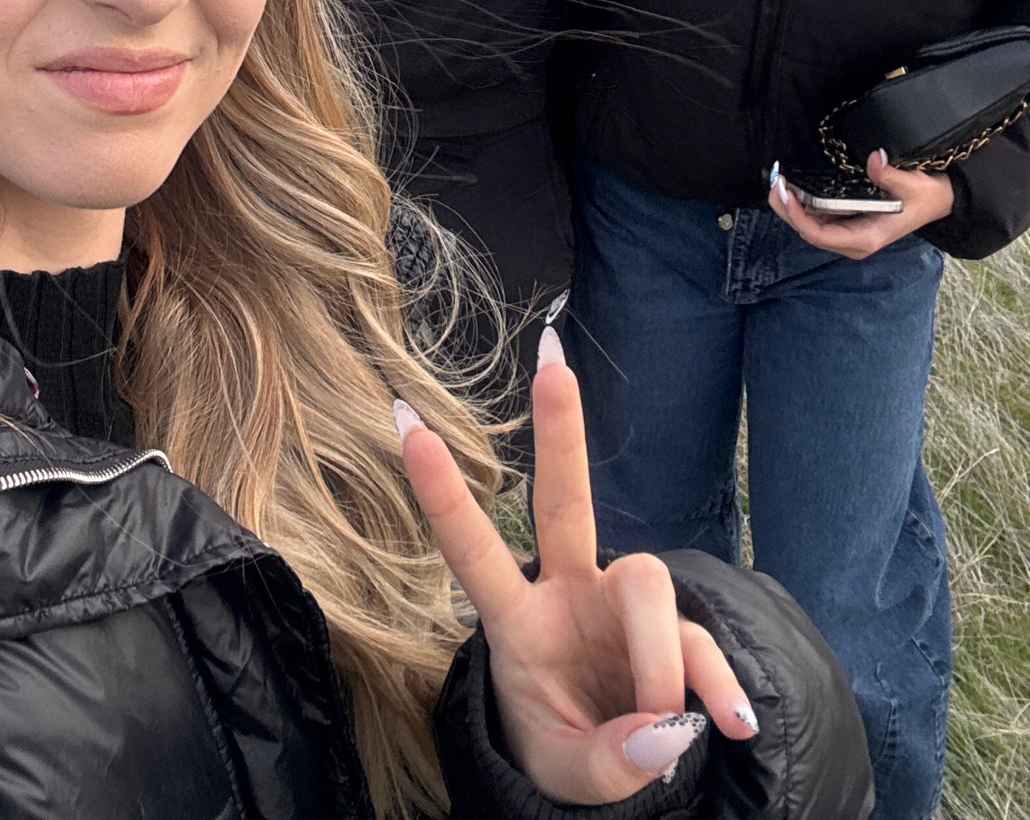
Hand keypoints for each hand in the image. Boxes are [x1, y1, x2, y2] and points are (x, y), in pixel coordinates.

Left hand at [396, 338, 756, 805]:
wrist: (614, 778)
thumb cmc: (565, 753)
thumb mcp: (566, 775)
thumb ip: (607, 761)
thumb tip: (666, 728)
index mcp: (516, 621)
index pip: (473, 551)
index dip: (443, 494)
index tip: (406, 424)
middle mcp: (569, 593)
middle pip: (563, 501)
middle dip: (560, 431)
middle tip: (551, 359)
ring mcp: (623, 606)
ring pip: (647, 581)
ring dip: (660, 659)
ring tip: (663, 730)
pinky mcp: (675, 631)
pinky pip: (701, 647)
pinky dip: (719, 687)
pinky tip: (733, 725)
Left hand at [769, 152, 952, 258]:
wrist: (938, 200)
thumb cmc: (925, 196)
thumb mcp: (913, 185)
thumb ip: (891, 175)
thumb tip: (874, 159)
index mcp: (866, 238)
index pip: (820, 235)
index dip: (798, 217)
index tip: (785, 194)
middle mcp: (853, 242)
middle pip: (808, 232)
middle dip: (787, 210)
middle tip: (774, 183)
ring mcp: (849, 234)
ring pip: (810, 226)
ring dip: (791, 207)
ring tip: (778, 182)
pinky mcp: (847, 224)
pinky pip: (817, 218)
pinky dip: (802, 204)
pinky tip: (793, 187)